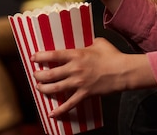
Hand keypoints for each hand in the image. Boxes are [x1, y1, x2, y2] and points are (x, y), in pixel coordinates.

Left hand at [32, 38, 154, 117]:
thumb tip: (85, 41)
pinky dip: (60, 110)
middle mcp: (75, 69)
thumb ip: (88, 41)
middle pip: (50, 74)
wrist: (123, 71)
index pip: (54, 55)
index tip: (33, 57)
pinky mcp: (85, 93)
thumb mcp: (99, 42)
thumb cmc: (113, 56)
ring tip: (39, 88)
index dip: (41, 56)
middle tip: (35, 75)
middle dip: (39, 75)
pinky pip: (69, 104)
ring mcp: (79, 82)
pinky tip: (52, 113)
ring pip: (55, 88)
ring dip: (44, 89)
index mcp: (77, 54)